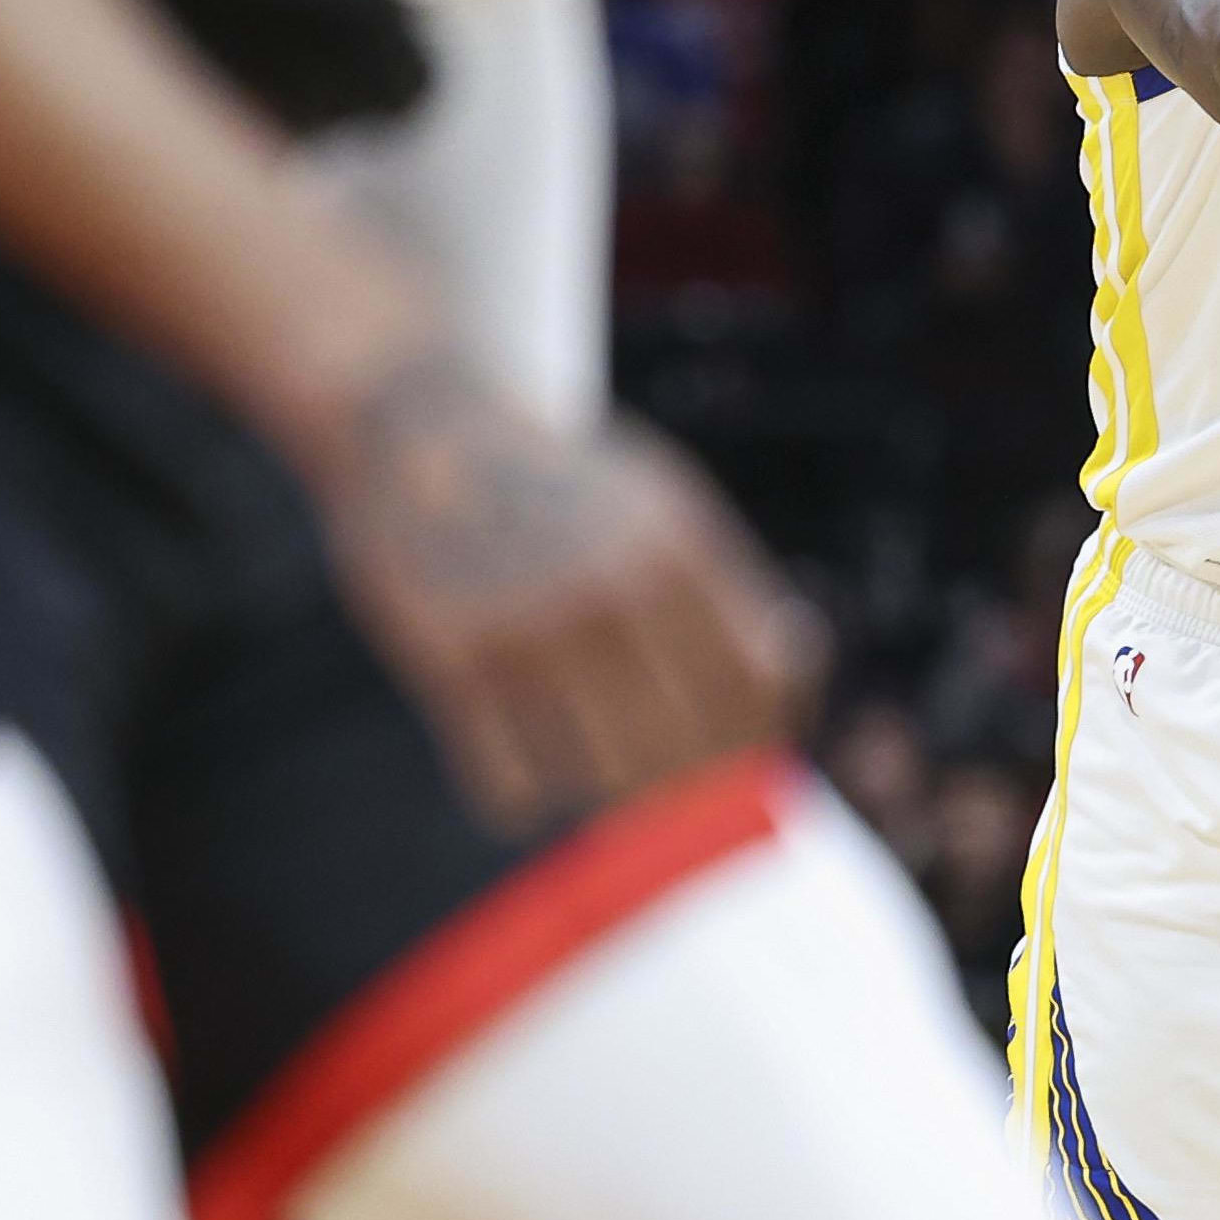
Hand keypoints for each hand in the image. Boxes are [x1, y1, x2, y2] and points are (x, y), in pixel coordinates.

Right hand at [305, 344, 823, 831]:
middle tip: (657, 782)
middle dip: (682, 788)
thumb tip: (794, 683)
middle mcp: (613, 587)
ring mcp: (529, 625)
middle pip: (686, 754)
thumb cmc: (566, 491)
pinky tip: (517, 755)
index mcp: (679, 548)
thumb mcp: (663, 509)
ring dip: (602, 794)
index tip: (734, 755)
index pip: (759, 687)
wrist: (425, 425)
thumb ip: (730, 592)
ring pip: (604, 785)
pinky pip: (510, 790)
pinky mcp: (448, 659)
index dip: (756, 740)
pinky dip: (519, 793)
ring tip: (586, 756)